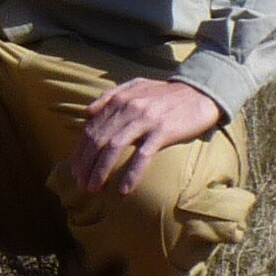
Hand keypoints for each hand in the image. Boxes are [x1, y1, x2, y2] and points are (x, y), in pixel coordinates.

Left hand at [67, 72, 223, 197]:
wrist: (200, 92)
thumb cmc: (166, 94)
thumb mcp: (136, 86)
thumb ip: (110, 96)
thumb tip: (87, 113)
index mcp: (119, 99)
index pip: (91, 128)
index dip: (80, 151)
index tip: (75, 170)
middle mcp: (129, 107)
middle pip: (98, 139)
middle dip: (86, 164)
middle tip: (81, 184)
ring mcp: (145, 119)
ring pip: (115, 147)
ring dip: (101, 170)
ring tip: (94, 188)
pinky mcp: (163, 130)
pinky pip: (143, 155)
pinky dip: (131, 173)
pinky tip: (124, 189)